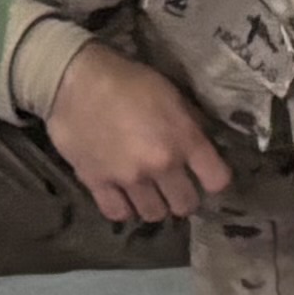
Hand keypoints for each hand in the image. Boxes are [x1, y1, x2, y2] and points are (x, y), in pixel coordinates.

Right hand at [40, 40, 230, 225]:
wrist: (76, 79)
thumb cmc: (128, 80)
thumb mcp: (171, 94)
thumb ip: (188, 125)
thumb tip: (200, 148)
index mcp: (184, 139)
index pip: (217, 180)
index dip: (214, 179)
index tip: (206, 175)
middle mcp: (160, 165)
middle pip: (186, 205)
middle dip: (184, 197)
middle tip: (174, 186)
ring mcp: (128, 178)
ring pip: (154, 214)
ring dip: (154, 204)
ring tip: (148, 192)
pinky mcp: (97, 184)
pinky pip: (118, 213)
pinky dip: (123, 207)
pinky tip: (123, 196)